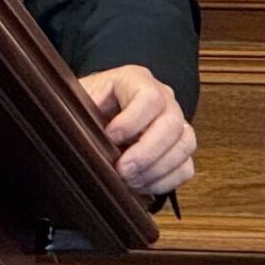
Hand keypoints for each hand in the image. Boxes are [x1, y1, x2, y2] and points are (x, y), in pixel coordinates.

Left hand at [78, 65, 195, 196]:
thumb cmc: (86, 107)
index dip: (132, 121)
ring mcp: (175, 123)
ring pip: (185, 144)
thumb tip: (81, 135)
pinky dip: (164, 181)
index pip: (149, 96)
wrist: (93, 117)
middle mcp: (163, 98)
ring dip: (157, 169)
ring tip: (129, 180)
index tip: (111, 137)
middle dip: (146, 152)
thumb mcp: (78, 102)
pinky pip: (186, 167)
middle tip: (123, 170)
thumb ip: (81, 112)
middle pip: (172, 123)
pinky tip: (140, 184)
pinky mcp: (178, 149)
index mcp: (136, 80)